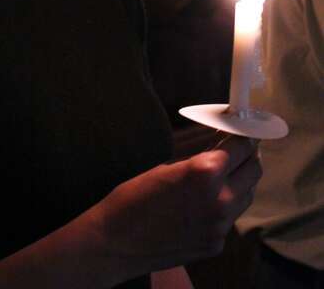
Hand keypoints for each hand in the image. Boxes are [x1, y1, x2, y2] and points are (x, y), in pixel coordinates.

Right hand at [90, 135, 260, 274]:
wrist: (116, 241)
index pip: (243, 145)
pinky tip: (206, 200)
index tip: (242, 127)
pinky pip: (230, 217)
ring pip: (247, 195)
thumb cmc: (134, 194)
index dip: (243, 133)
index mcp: (206, 172)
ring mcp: (220, 226)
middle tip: (238, 146)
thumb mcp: (167, 163)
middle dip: (248, 155)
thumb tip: (222, 136)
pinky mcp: (216, 244)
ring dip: (241, 179)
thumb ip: (200, 152)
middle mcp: (221, 199)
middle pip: (254, 170)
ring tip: (224, 171)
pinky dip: (226, 204)